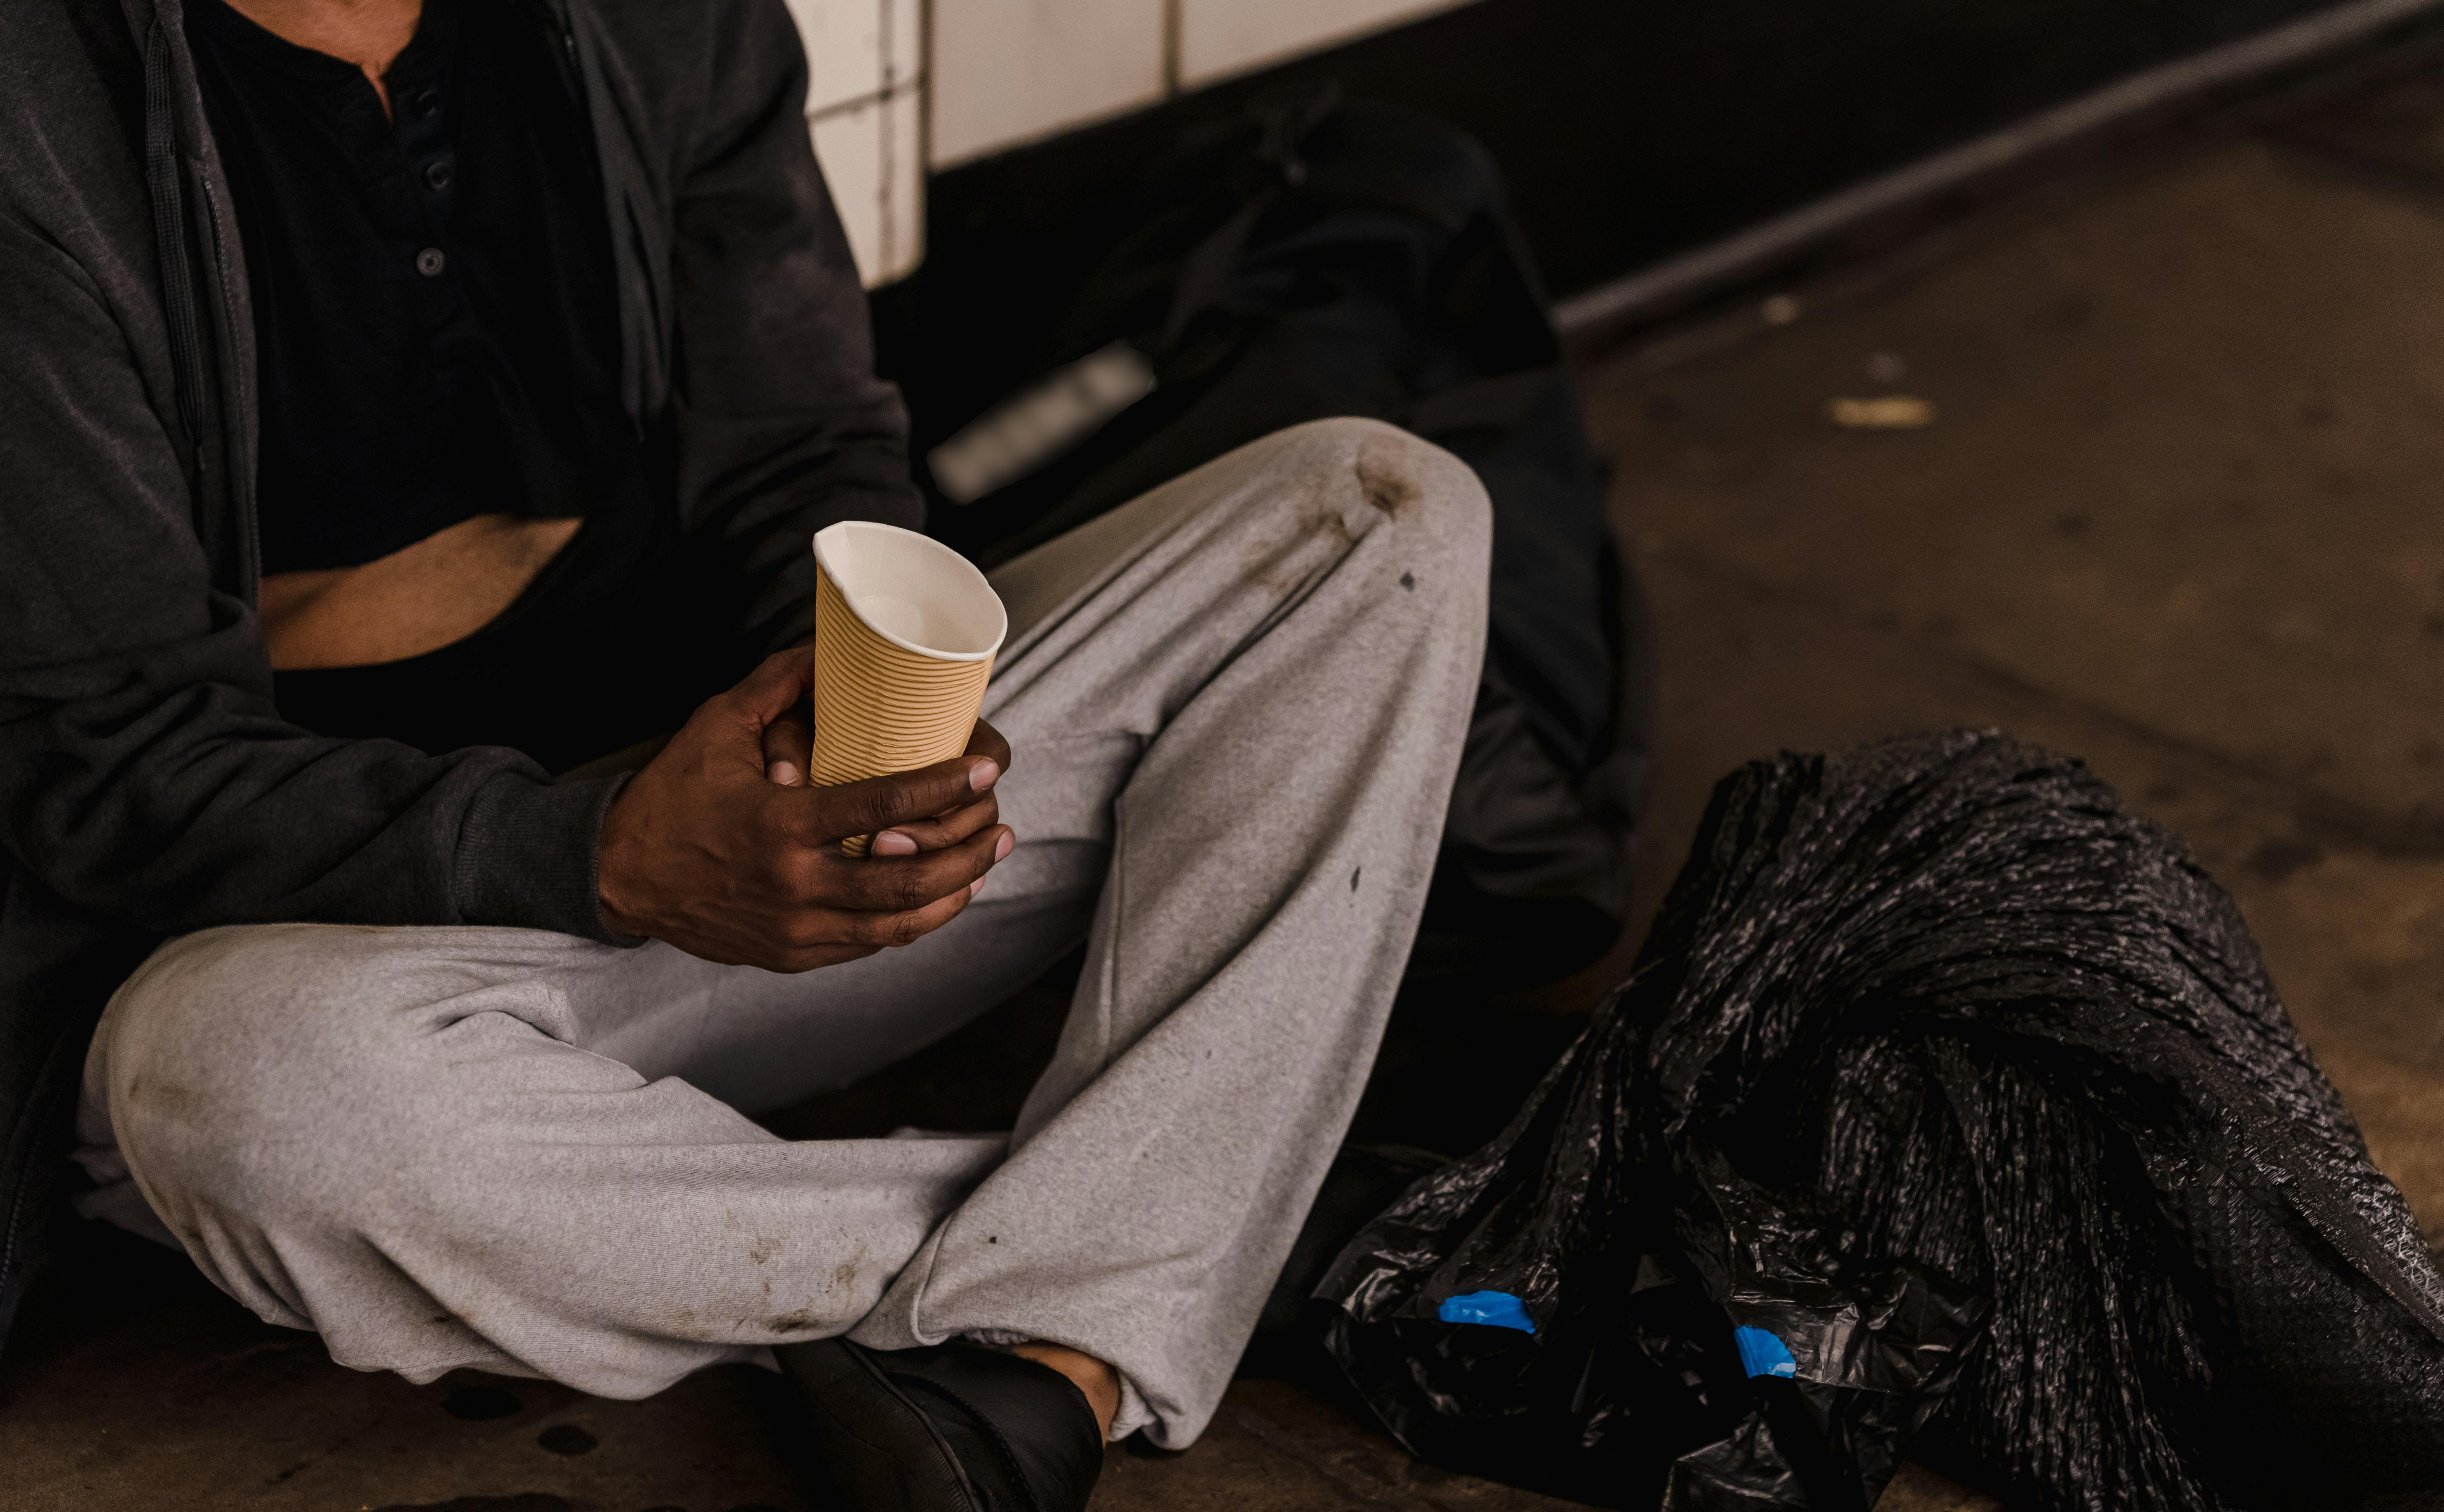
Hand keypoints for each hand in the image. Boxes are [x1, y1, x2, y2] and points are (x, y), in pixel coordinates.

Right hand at [597, 646, 1015, 969]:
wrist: (620, 875)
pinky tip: (940, 896)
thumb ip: (778, 685)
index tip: (986, 768)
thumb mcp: (717, 727)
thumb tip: (832, 650)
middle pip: (908, 878)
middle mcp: (795, 885)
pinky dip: (913, 921)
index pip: (884, 808)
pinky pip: (870, 943)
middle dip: (969, 852)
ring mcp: (797, 929)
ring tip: (987, 861)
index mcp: (781, 826)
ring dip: (954, 892)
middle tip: (1002, 825)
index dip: (944, 787)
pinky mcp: (794, 955)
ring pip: (899, 923)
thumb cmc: (672, 796)